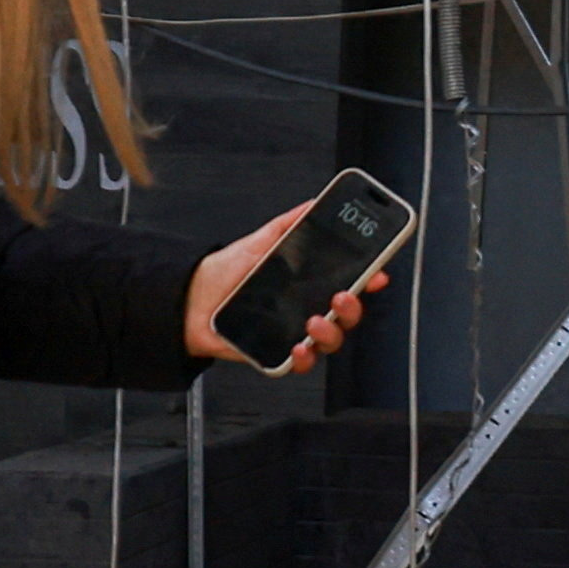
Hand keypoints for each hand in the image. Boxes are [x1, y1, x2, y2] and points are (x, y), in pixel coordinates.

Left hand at [188, 193, 381, 372]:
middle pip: (346, 314)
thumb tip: (313, 204)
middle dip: (354, 308)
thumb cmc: (226, 273)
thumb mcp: (261, 241)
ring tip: (314, 321)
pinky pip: (302, 363)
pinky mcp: (277, 354)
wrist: (190, 300)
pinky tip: (299, 346)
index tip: (378, 273)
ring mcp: (295, 332)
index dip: (369, 278)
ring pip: (331, 341)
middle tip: (344, 295)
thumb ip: (289, 224)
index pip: (349, 281)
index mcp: (309, 282)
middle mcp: (307, 308)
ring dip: (331, 333)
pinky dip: (306, 358)